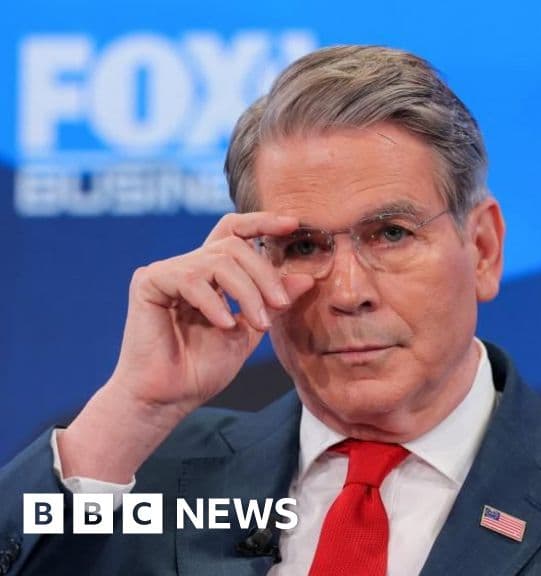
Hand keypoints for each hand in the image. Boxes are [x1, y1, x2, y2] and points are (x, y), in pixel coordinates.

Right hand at [111, 212, 312, 416]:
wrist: (167, 398)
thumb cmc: (203, 368)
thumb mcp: (251, 331)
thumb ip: (273, 303)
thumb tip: (307, 277)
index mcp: (211, 274)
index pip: (235, 233)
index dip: (262, 222)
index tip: (292, 224)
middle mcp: (189, 266)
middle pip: (235, 246)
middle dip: (265, 274)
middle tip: (280, 305)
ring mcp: (167, 272)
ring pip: (219, 261)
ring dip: (247, 293)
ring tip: (257, 324)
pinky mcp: (148, 282)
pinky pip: (190, 278)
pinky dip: (214, 303)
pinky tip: (225, 325)